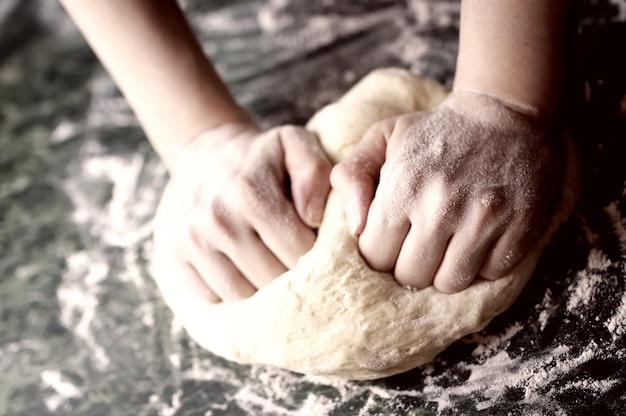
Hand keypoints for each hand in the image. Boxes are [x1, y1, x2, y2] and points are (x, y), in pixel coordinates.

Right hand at [151, 120, 330, 305]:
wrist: (204, 152)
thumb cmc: (260, 156)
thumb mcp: (294, 145)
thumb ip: (315, 171)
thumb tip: (313, 217)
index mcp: (249, 194)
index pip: (298, 253)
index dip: (315, 254)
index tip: (314, 245)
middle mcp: (216, 220)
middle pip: (270, 279)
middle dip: (290, 276)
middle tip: (293, 260)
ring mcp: (190, 241)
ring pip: (241, 296)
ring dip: (260, 290)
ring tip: (268, 267)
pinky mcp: (171, 256)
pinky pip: (210, 297)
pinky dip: (228, 293)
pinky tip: (239, 270)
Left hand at [331, 91, 563, 292]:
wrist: (504, 112)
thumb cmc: (435, 131)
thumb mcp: (381, 137)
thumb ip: (350, 177)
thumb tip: (355, 229)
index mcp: (403, 186)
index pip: (376, 257)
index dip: (380, 252)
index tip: (391, 239)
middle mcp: (442, 206)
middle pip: (411, 276)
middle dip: (409, 265)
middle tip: (419, 244)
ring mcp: (485, 218)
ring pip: (451, 283)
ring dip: (445, 271)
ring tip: (448, 244)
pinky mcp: (522, 226)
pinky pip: (491, 274)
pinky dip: (482, 264)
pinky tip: (479, 238)